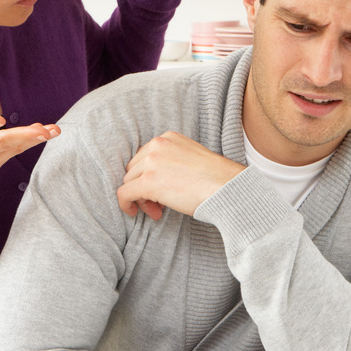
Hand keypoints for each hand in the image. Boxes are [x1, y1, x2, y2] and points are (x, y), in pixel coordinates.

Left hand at [117, 131, 243, 218]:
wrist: (227, 188)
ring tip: (157, 210)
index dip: (148, 175)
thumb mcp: (191, 159)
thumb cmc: (215, 179)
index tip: (160, 191)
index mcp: (168, 137)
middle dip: (142, 187)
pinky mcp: (148, 181)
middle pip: (134, 168)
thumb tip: (154, 180)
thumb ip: (171, 162)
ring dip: (140, 197)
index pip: (145, 156)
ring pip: (128, 181)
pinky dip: (125, 204)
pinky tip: (133, 213)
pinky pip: (124, 193)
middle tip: (158, 205)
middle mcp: (157, 144)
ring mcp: (151, 162)